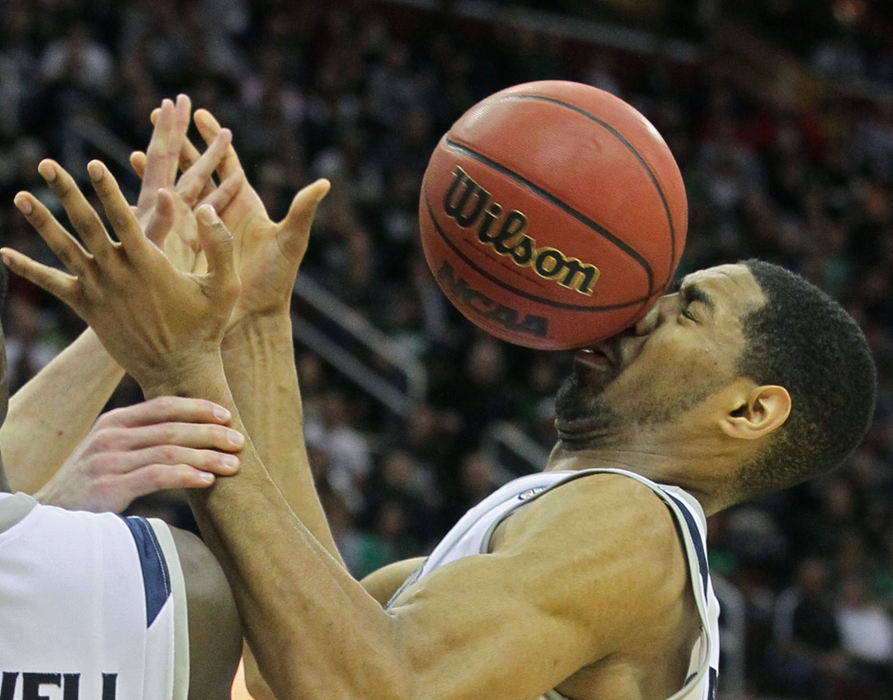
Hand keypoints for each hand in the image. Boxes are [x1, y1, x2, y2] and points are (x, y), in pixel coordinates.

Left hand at [2, 159, 238, 393]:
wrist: (178, 370)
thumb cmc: (205, 327)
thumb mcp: (224, 286)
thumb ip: (218, 244)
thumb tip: (203, 207)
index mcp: (150, 265)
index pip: (124, 219)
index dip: (107, 190)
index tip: (94, 164)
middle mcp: (118, 274)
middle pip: (85, 225)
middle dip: (66, 192)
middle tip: (46, 164)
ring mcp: (98, 292)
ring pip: (64, 250)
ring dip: (41, 222)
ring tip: (21, 196)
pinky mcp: (87, 309)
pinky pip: (53, 285)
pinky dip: (28, 270)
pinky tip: (4, 255)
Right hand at [34, 397, 245, 512]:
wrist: (50, 516)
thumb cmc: (91, 484)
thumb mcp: (111, 451)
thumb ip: (143, 439)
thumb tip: (193, 434)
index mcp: (114, 421)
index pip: (164, 405)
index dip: (198, 407)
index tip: (227, 415)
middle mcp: (110, 436)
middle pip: (172, 428)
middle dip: (210, 433)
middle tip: (239, 442)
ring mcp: (107, 461)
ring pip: (169, 451)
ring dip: (206, 457)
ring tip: (232, 464)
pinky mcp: (107, 488)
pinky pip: (155, 477)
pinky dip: (186, 476)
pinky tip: (207, 480)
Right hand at [134, 108, 328, 327]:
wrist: (252, 320)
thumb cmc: (274, 283)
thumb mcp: (290, 243)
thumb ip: (303, 211)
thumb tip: (325, 182)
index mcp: (245, 205)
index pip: (228, 163)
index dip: (214, 137)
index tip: (198, 112)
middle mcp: (222, 214)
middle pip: (198, 169)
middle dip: (180, 143)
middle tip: (160, 115)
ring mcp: (201, 231)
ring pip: (176, 191)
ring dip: (159, 171)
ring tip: (139, 148)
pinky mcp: (184, 249)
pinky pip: (163, 221)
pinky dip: (149, 203)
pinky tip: (130, 191)